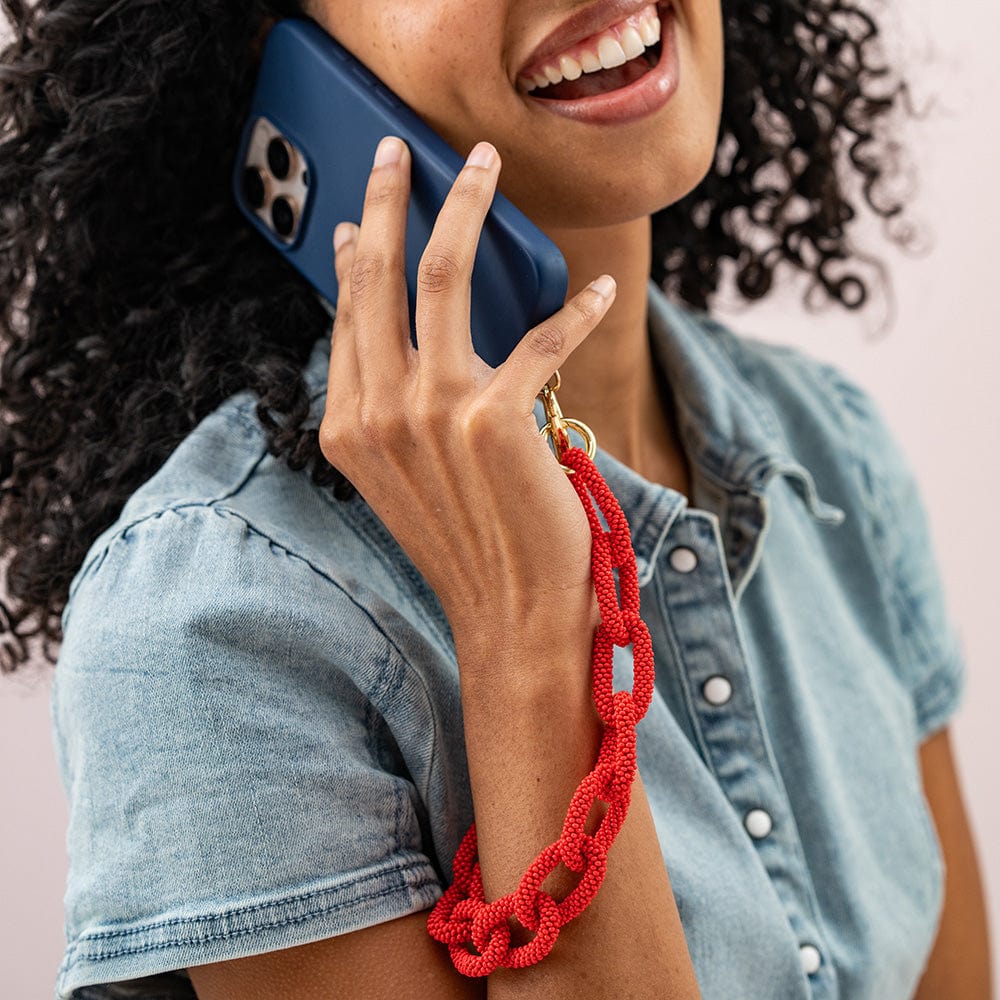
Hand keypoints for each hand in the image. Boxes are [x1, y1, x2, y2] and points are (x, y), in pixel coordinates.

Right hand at [318, 135, 615, 647]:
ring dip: (465, 206)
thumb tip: (416, 334)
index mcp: (348, 427)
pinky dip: (576, 309)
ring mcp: (430, 413)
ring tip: (482, 166)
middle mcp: (378, 412)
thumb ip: (395, 407)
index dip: (357, 253)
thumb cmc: (471, 543)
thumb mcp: (410, 477)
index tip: (368, 211)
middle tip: (400, 152)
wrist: (512, 612)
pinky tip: (599, 289)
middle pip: (378, 276)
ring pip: (440, 275)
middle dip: (389, 199)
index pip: (347, 315)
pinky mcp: (493, 419)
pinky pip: (540, 337)